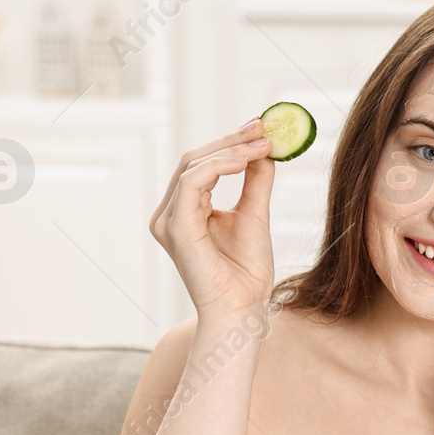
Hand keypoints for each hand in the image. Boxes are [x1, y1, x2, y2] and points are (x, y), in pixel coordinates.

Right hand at [150, 118, 276, 318]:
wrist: (244, 307)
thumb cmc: (247, 272)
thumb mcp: (255, 214)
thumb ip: (255, 182)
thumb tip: (264, 151)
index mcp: (185, 210)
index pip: (202, 165)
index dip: (229, 143)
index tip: (260, 128)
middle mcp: (170, 213)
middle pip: (195, 160)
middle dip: (231, 140)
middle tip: (262, 127)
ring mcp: (169, 220)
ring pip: (193, 166)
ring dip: (230, 150)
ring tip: (263, 144)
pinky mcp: (176, 227)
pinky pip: (193, 182)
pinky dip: (220, 166)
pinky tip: (245, 160)